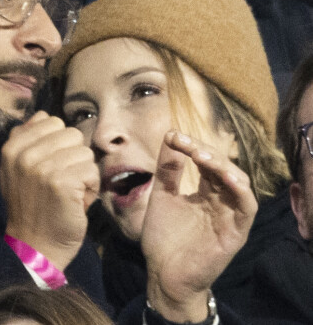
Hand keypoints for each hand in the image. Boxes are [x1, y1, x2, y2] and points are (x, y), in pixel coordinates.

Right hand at [0, 111, 98, 270]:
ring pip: (84, 152)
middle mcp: (24, 154)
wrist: (34, 245)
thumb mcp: (17, 168)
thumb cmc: (31, 205)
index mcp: (12, 147)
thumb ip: (26, 139)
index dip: (59, 144)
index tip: (50, 165)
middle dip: (74, 156)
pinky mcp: (62, 183)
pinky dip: (91, 187)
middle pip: (71, 134)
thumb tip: (43, 115)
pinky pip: (92, 170)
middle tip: (62, 180)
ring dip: (83, 173)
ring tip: (69, 191)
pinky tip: (77, 201)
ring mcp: (42, 168)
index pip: (51, 121)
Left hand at [142, 131, 256, 321]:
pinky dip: (240, 190)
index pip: (207, 161)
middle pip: (223, 167)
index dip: (192, 145)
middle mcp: (221, 201)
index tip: (173, 135)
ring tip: (200, 155)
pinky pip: (246, 208)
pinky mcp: (235, 233)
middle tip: (184, 142)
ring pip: (238, 182)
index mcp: (206, 192)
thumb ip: (168, 169)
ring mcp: (229, 216)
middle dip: (204, 151)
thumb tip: (170, 135)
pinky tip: (226, 176)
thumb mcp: (162, 195)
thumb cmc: (163, 237)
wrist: (162, 273)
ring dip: (222, 165)